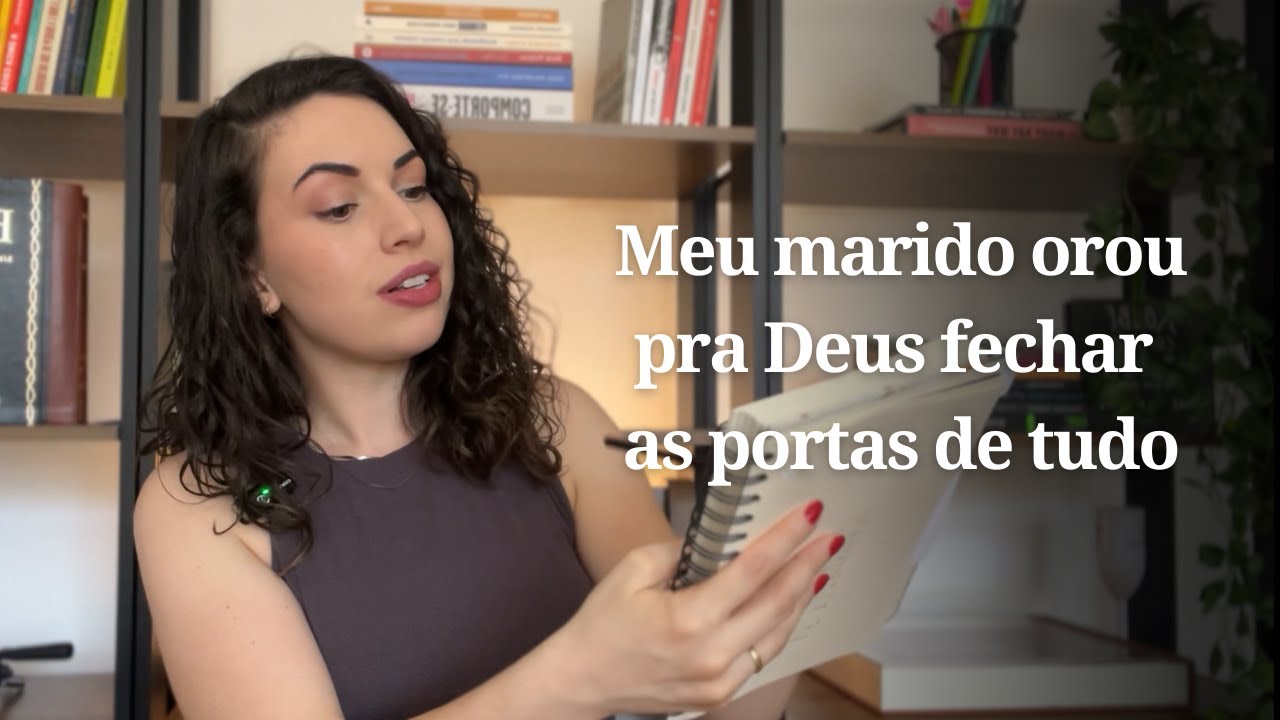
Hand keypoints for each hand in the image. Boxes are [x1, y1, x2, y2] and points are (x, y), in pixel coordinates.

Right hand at [549, 499, 838, 716]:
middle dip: (807, 565)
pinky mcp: (720, 693)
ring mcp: (719, 680)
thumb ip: (682, 552)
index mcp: (688, 619)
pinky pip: (762, 656)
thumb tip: (722, 542)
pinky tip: (789, 604)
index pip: (753, 570)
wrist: (584, 679)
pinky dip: (779, 626)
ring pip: (778, 633)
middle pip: (777, 602)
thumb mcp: (633, 570)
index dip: (786, 539)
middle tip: (829, 539)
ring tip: (817, 567)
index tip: (809, 515)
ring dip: (801, 597)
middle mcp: (711, 654)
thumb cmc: (603, 623)